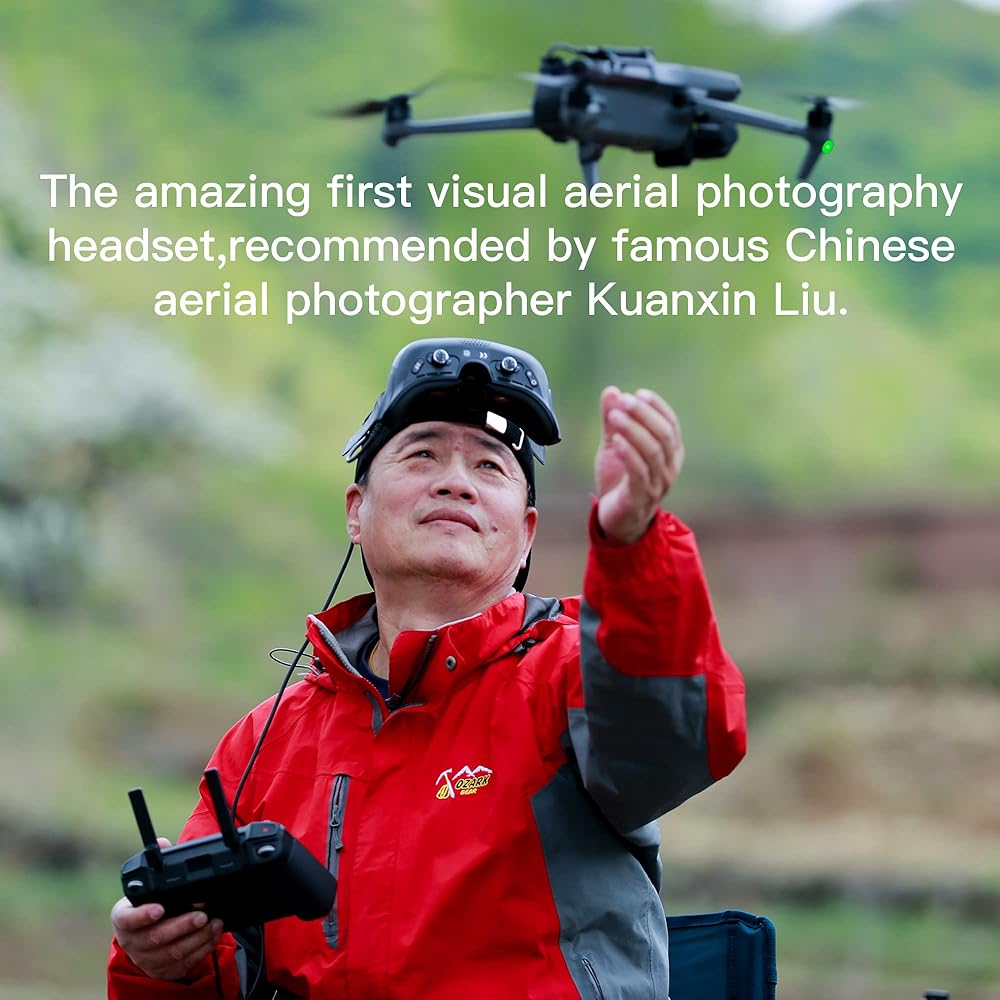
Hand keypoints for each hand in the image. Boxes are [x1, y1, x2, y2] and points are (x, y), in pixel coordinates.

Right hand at [111, 837, 223, 980]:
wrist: (145, 939)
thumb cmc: (148, 907)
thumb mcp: (148, 889)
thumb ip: (157, 866)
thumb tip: (162, 842)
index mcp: (124, 918)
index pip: (127, 919)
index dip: (142, 915)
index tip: (160, 908)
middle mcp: (132, 941)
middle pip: (155, 938)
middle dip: (181, 926)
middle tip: (201, 915)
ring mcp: (146, 959)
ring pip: (172, 953)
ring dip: (196, 938)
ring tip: (214, 923)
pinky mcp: (163, 970)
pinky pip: (184, 963)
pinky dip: (201, 949)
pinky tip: (213, 935)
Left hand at [595, 387, 683, 543]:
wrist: (615, 520)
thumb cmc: (620, 481)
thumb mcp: (614, 446)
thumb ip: (614, 420)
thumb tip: (611, 391)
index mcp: (670, 454)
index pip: (671, 425)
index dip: (657, 408)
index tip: (639, 394)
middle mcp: (669, 468)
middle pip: (664, 436)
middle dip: (644, 415)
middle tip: (624, 401)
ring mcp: (657, 485)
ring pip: (652, 452)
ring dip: (633, 430)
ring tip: (615, 416)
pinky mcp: (640, 498)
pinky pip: (638, 473)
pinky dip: (628, 454)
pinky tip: (616, 441)